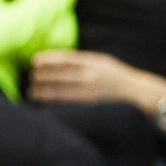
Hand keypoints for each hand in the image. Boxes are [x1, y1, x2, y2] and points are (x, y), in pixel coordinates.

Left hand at [25, 48, 146, 105]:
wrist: (136, 92)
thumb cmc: (113, 75)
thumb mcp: (100, 61)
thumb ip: (81, 60)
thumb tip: (54, 59)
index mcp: (93, 62)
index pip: (66, 60)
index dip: (48, 60)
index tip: (34, 61)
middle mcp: (91, 76)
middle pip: (60, 76)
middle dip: (42, 77)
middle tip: (30, 77)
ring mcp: (90, 92)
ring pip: (61, 92)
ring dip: (44, 92)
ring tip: (32, 92)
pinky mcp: (90, 105)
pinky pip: (68, 104)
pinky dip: (54, 103)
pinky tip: (44, 104)